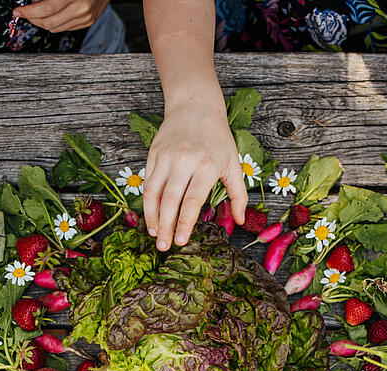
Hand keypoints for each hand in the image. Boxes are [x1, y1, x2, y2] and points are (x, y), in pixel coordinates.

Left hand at [13, 0, 108, 31]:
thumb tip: (33, 1)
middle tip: (24, 12)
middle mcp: (81, 8)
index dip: (29, 11)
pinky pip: (65, 27)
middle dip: (33, 19)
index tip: (18, 11)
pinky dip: (54, 22)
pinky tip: (51, 14)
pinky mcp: (88, 22)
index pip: (46, 9)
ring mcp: (86, 17)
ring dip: (42, 22)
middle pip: (49, 22)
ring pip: (55, 28)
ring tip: (37, 11)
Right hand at [143, 103, 246, 250]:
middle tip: (163, 247)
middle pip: (170, 201)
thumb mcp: (233, 164)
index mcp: (207, 166)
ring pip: (154, 193)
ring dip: (152, 217)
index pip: (192, 201)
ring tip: (154, 235)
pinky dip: (147, 202)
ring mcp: (167, 157)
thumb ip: (238, 194)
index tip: (181, 241)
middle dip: (166, 227)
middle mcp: (185, 161)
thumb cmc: (217, 138)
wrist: (195, 106)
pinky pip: (148, 182)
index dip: (184, 223)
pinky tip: (150, 216)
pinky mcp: (154, 154)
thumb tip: (239, 221)